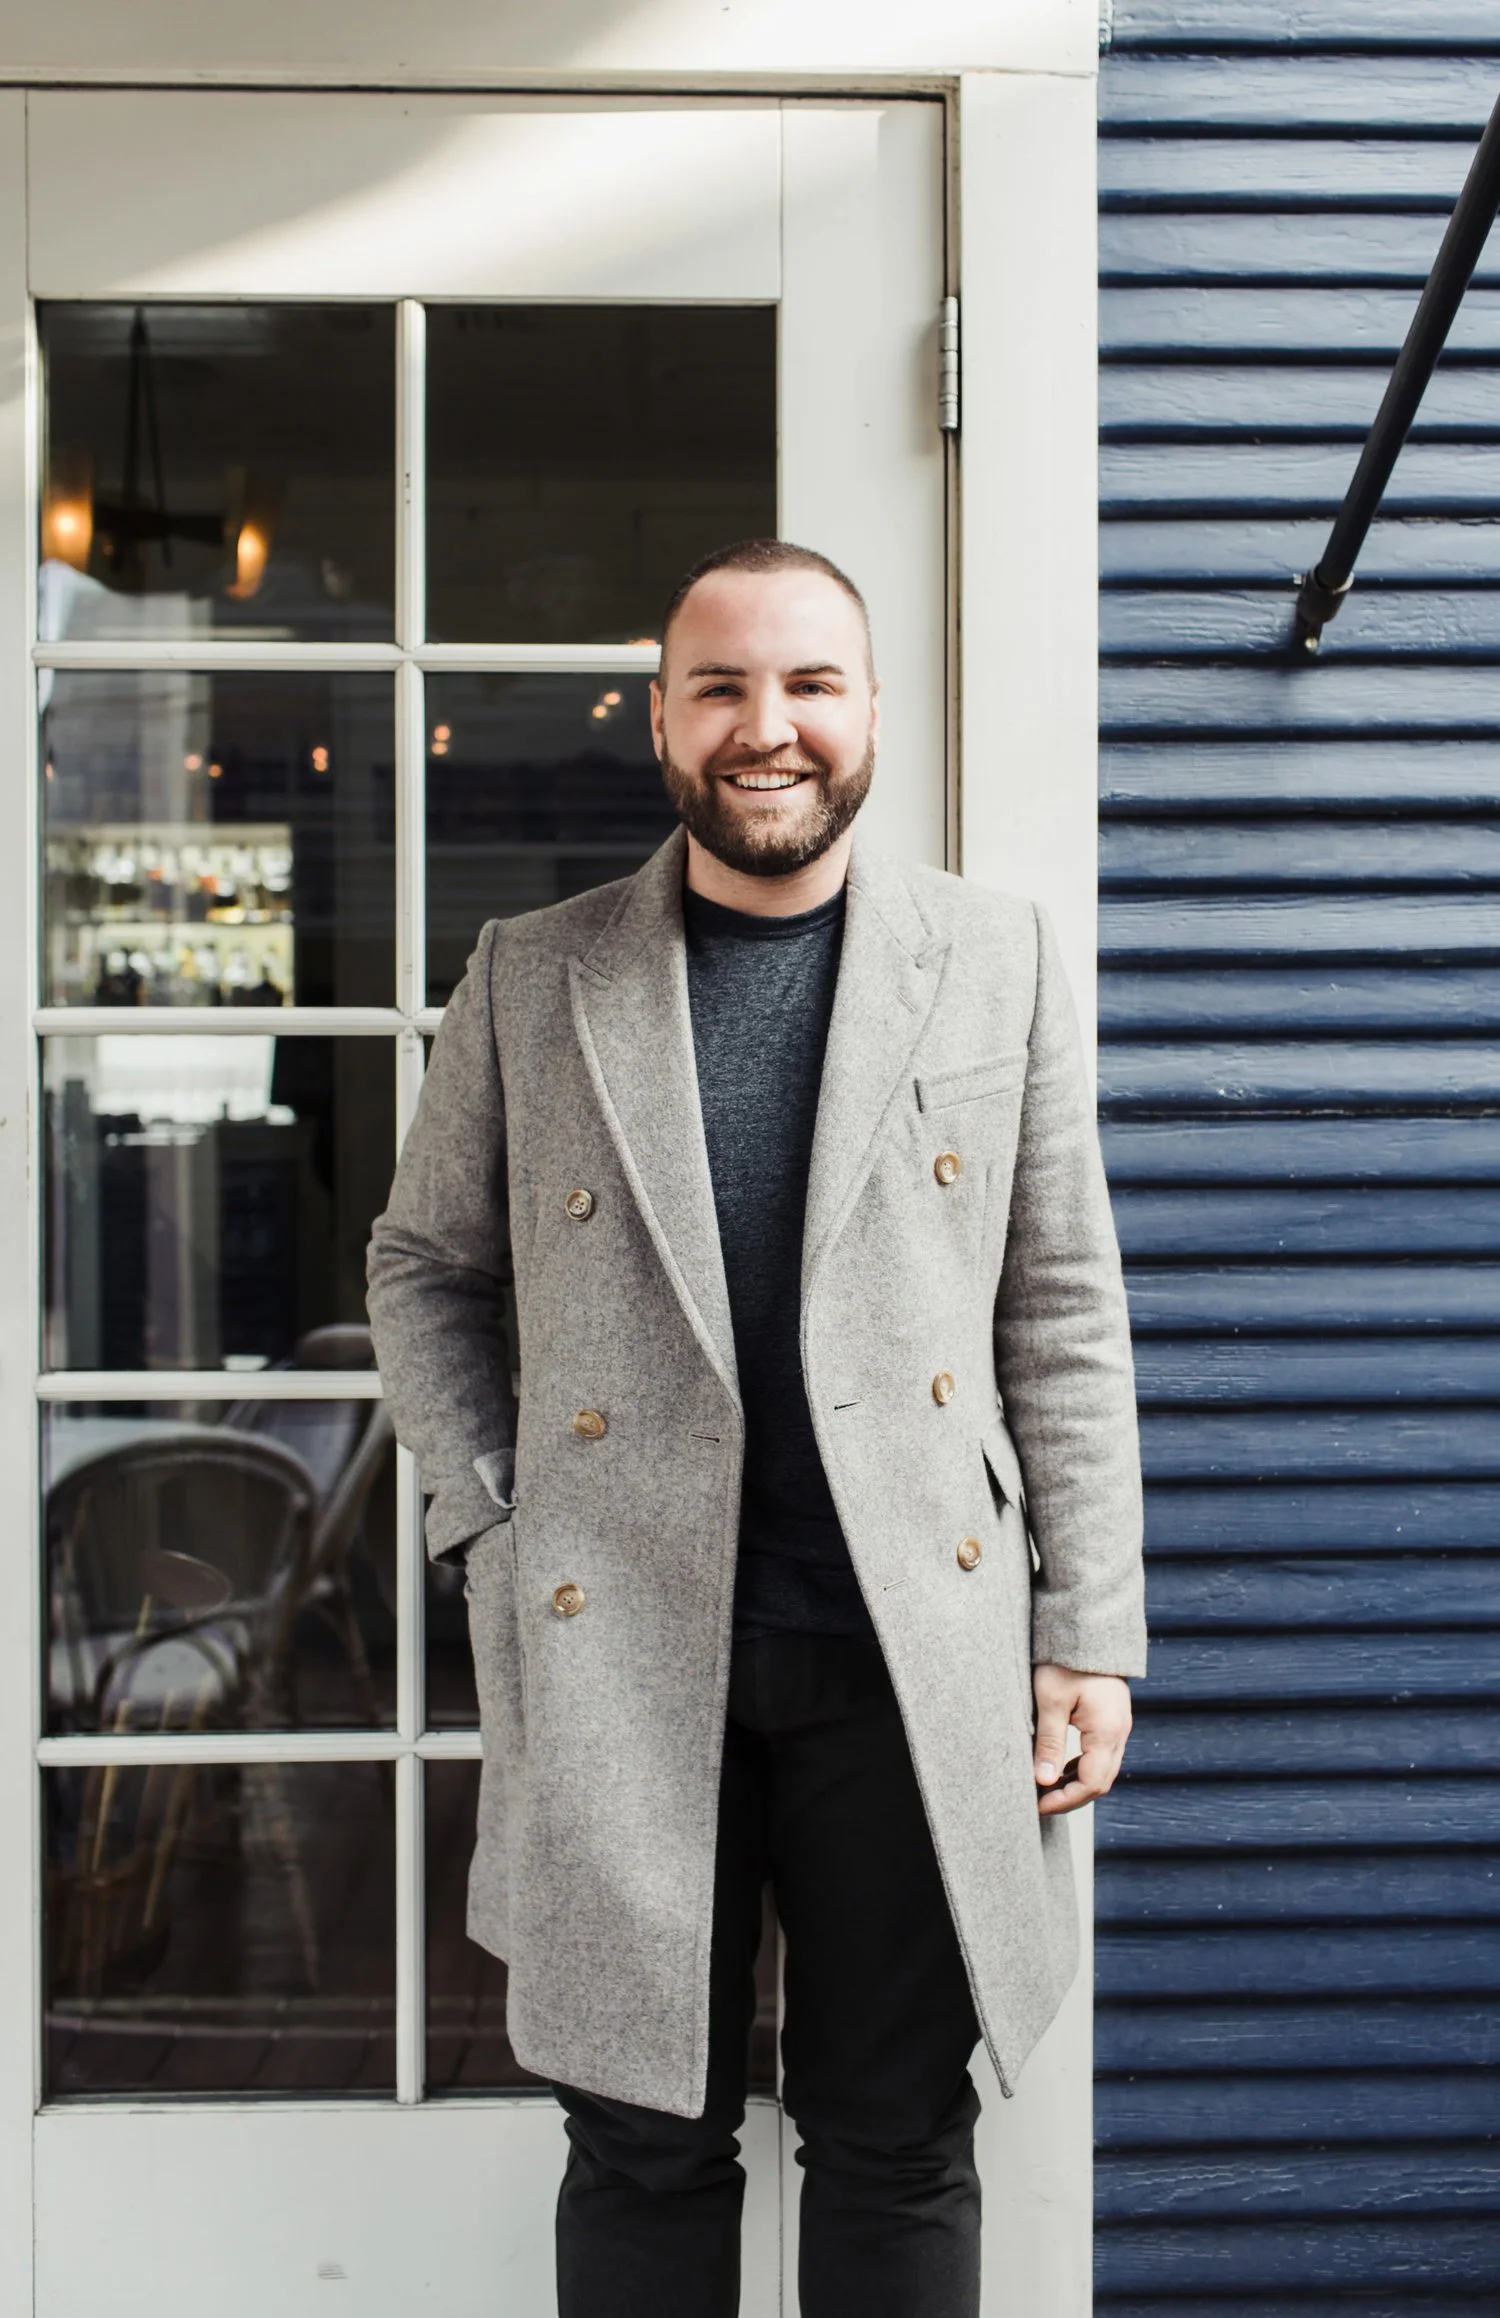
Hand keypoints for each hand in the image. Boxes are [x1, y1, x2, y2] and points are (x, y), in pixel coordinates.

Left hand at [1032, 1664, 1131, 1816]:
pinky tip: (1059, 1768)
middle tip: (1039, 1803)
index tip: (1038, 1805)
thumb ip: (1049, 1743)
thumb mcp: (1051, 1701)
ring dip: (1076, 1784)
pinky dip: (1081, 1767)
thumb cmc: (1066, 1660)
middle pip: (1100, 1782)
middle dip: (1070, 1798)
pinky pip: (1100, 1754)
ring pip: (1102, 1769)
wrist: (1087, 1628)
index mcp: (1107, 1731)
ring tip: (1044, 1789)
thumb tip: (1043, 1782)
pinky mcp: (1112, 1719)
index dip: (1065, 1801)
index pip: (1091, 1784)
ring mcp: (1119, 1726)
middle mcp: (1119, 1732)